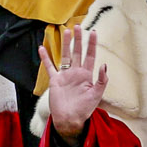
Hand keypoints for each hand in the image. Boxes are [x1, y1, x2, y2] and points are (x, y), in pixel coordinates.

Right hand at [39, 25, 107, 139]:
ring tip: (65, 31)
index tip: (94, 32)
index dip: (92, 44)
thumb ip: (101, 80)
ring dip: (65, 44)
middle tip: (78, 26)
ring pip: (65, 56)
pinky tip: (42, 48)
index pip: (90, 56)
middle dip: (78, 39)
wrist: (70, 120)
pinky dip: (45, 58)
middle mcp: (76, 73)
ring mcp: (65, 76)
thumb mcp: (97, 95)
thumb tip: (104, 65)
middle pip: (77, 52)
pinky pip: (50, 67)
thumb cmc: (84, 109)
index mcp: (87, 75)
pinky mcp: (55, 80)